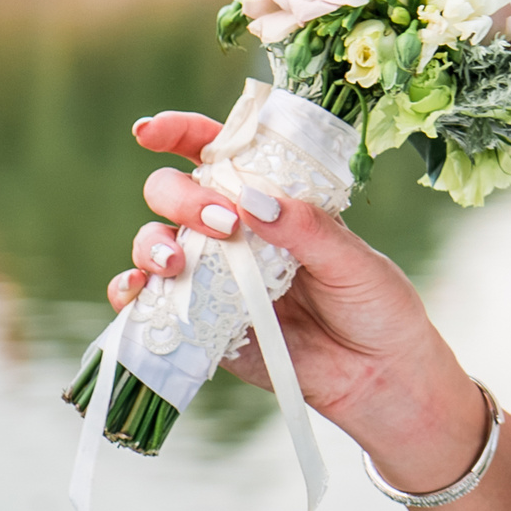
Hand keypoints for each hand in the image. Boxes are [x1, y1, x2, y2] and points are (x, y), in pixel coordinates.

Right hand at [110, 111, 482, 486]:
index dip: (181, 133)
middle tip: (222, 224)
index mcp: (275, 201)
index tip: (152, 131)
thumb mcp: (355, 261)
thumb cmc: (377, 307)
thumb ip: (309, 229)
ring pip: (155, 243)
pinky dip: (131, 293)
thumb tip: (254, 200)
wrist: (379, 379)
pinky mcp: (201, 324)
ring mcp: (214, 277)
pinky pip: (150, 304)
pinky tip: (138, 292)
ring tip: (176, 264)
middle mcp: (236, 233)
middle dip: (182, 197)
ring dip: (151, 244)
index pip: (221, 154)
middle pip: (175, 193)